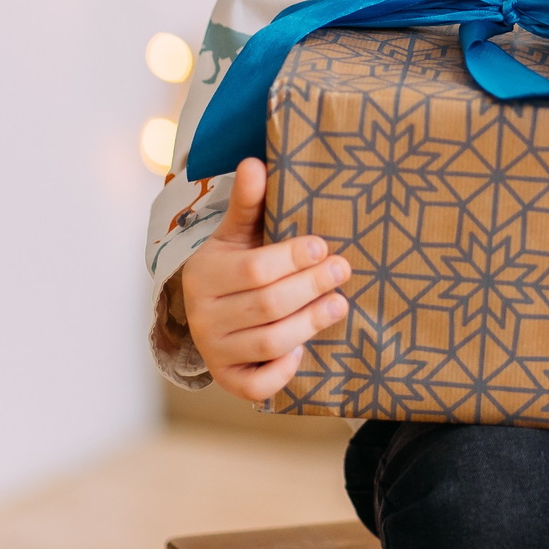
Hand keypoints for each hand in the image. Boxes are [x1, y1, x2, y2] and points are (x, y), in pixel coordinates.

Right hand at [180, 158, 351, 402]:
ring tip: (341, 304)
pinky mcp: (230, 379)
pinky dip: (283, 370)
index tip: (323, 246)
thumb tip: (255, 162)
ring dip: (310, 323)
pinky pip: (257, 386)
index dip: (293, 257)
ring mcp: (216, 352)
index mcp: (205, 275)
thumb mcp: (236, 233)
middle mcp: (204, 317)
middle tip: (344, 270)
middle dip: (312, 287)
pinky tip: (305, 349)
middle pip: (268, 305)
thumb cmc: (234, 265)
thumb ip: (248, 202)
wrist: (209, 312)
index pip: (255, 269)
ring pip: (269, 342)